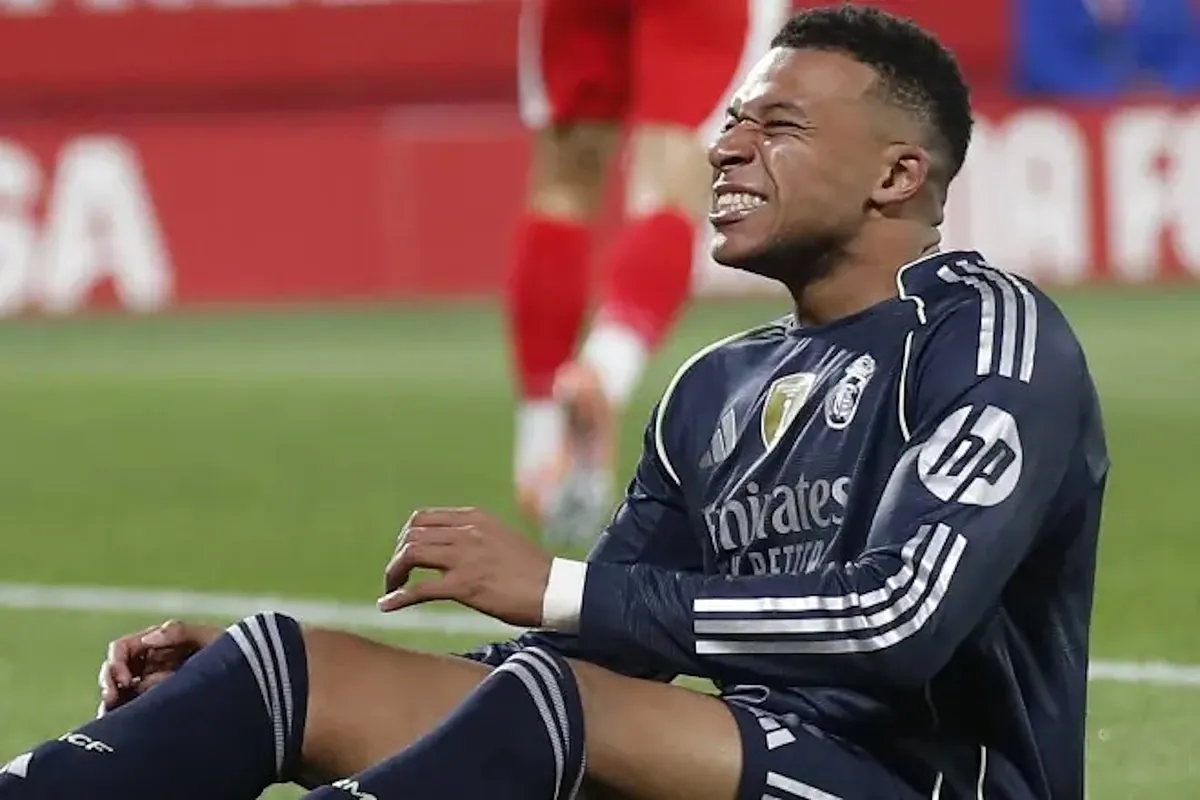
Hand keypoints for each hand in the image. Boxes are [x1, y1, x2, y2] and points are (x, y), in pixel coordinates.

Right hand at [96, 619, 221, 715]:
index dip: (116, 661)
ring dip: (113, 702)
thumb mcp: (210, 636)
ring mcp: (151, 687)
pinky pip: (132, 712)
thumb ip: (180, 631)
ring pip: (118, 694)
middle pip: (114, 672)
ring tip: (115, 711)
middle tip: (112, 698)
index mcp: (157, 644)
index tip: (124, 677)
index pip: (122, 649)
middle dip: (109, 683)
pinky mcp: (157, 706)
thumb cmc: (232, 651)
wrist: (251, 679)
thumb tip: (149, 637)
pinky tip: (125, 723)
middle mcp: (149, 665)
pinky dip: (123, 717)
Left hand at [379, 507, 552, 627]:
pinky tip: (387, 607)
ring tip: (391, 590)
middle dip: (397, 556)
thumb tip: (451, 549)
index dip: (407, 537)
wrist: (555, 589)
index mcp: (475, 518)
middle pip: (412, 535)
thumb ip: (475, 538)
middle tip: (397, 576)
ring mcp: (465, 557)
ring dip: (393, 573)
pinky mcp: (464, 585)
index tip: (406, 556)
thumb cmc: (532, 571)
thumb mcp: (501, 539)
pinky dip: (398, 598)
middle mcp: (467, 531)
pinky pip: (419, 589)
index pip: (424, 518)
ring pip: (410, 555)